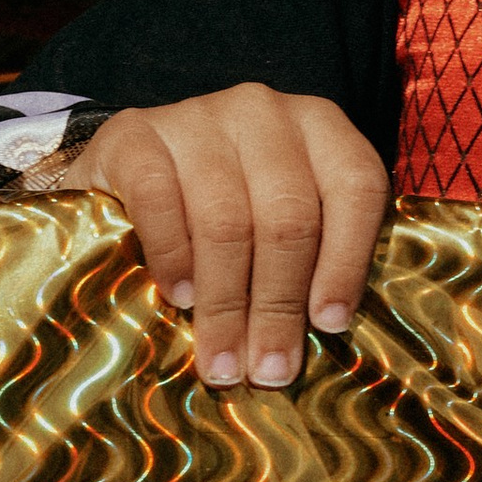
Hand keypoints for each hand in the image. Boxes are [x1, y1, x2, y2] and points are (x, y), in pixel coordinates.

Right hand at [62, 88, 389, 388]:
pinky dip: (172, 257)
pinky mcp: (135, 134)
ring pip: (226, 221)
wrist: (126, 166)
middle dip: (279, 305)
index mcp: (320, 126)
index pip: (356, 186)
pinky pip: (159, 202)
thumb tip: (320, 341)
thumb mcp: (276, 215)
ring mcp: (198, 116)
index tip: (329, 325)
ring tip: (224, 360)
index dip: (348, 260)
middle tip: (269, 370)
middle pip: (288, 217)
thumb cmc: (222, 203)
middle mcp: (264, 112)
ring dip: (226, 303)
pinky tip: (179, 298)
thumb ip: (308, 255)